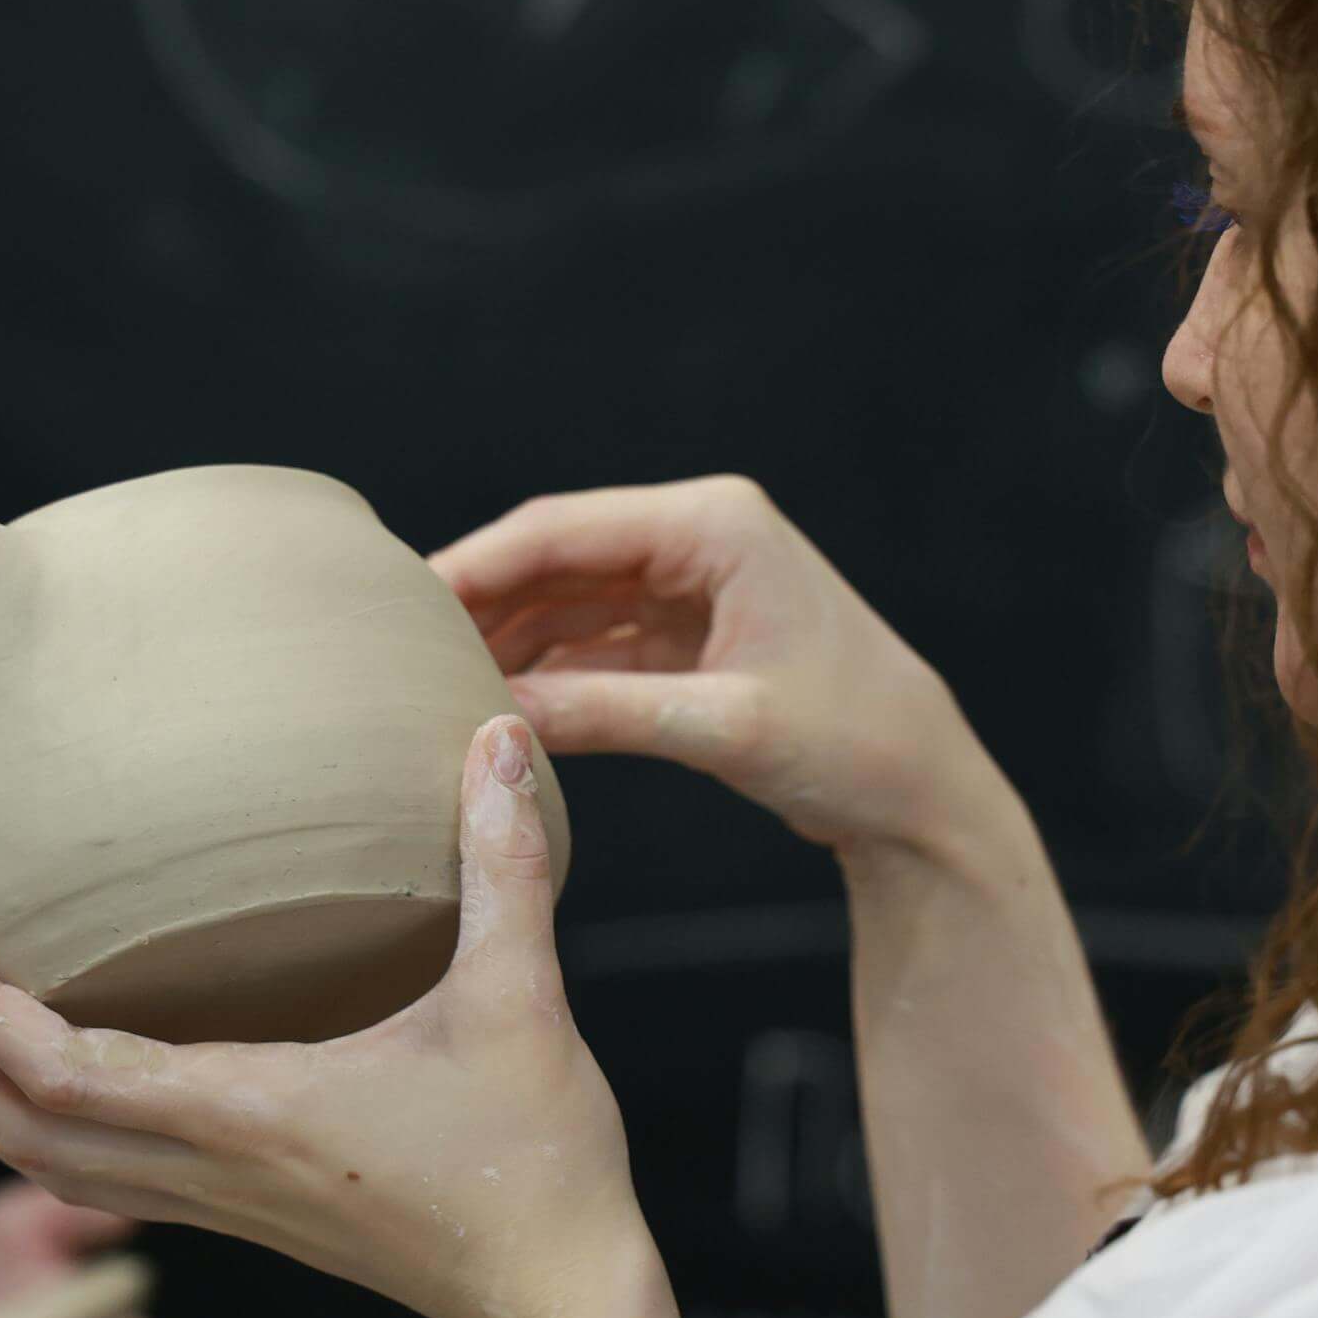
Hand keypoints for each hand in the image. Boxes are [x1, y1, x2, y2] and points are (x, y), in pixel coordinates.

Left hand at [0, 719, 643, 1317]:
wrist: (557, 1295)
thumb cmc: (537, 1159)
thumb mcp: (524, 1000)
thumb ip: (505, 867)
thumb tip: (500, 740)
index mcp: (255, 1113)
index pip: (65, 1071)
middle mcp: (219, 1169)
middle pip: (25, 1131)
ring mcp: (230, 1205)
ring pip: (59, 1166)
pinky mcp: (254, 1217)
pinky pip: (113, 1178)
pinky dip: (50, 1130)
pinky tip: (54, 1084)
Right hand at [430, 473, 983, 862]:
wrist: (923, 792)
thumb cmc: (856, 743)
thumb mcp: (725, 727)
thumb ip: (607, 714)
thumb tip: (497, 718)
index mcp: (717, 524)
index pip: (565, 529)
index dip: (477, 564)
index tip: (403, 604)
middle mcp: (700, 538)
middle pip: (557, 558)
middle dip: (481, 602)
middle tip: (394, 651)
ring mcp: (693, 586)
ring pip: (570, 601)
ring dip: (509, 640)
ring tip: (432, 685)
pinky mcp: (690, 637)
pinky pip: (595, 643)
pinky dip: (548, 671)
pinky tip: (496, 703)